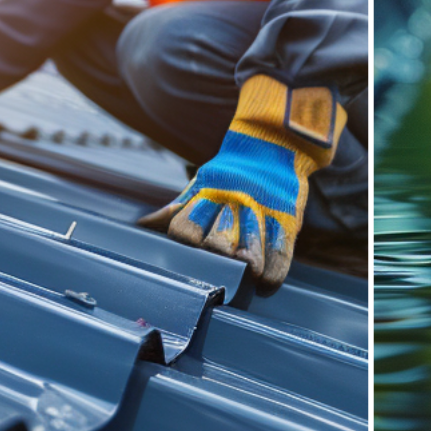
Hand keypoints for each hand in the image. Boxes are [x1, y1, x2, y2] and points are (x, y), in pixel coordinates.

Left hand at [138, 76, 345, 291]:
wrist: (271, 146)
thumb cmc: (228, 177)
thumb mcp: (200, 186)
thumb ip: (175, 209)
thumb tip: (141, 226)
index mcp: (207, 194)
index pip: (185, 229)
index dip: (185, 245)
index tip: (188, 255)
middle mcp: (233, 203)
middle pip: (217, 245)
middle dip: (215, 260)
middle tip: (215, 272)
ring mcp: (263, 212)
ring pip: (251, 252)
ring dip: (244, 270)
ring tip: (244, 277)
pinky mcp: (288, 219)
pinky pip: (280, 254)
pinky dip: (272, 275)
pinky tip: (263, 284)